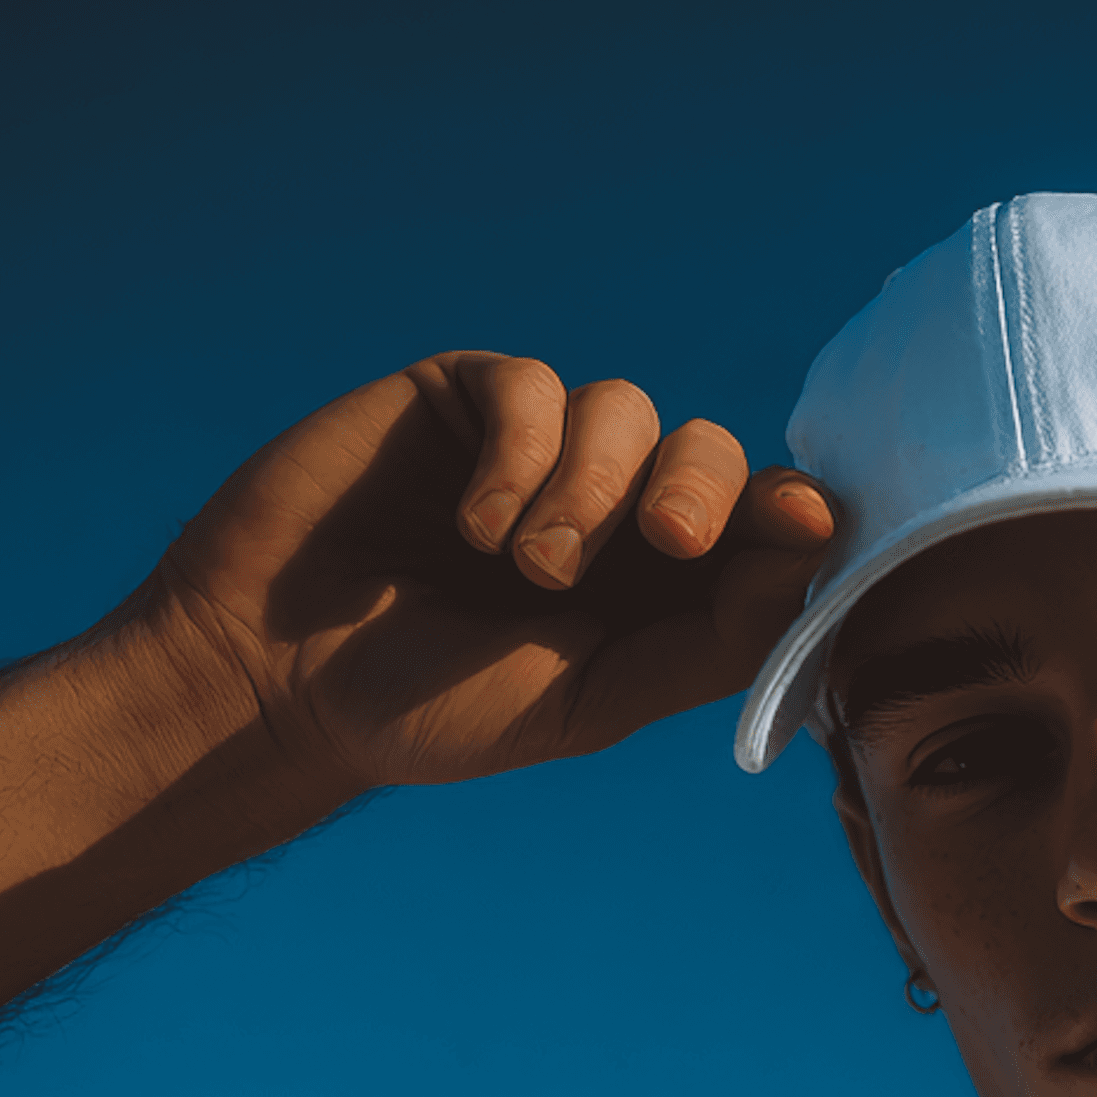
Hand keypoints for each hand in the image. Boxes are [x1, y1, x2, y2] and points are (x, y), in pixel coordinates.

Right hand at [143, 352, 834, 790]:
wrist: (280, 679)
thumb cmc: (440, 709)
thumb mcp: (594, 700)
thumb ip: (707, 643)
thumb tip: (816, 556)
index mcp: (661, 589)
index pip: (756, 527)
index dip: (789, 514)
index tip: (807, 520)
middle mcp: (612, 511)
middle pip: (708, 451)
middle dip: (703, 489)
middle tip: (669, 541)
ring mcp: (539, 450)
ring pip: (627, 411)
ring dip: (590, 490)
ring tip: (528, 567)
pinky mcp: (466, 401)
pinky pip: (533, 387)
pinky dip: (522, 456)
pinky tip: (478, 525)